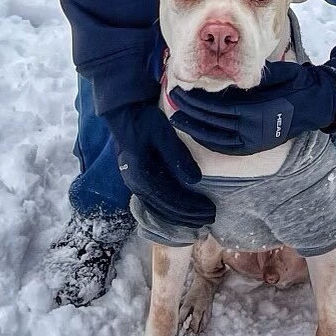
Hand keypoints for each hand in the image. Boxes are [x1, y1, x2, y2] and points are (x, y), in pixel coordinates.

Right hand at [104, 100, 215, 227]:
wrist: (124, 115)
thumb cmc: (144, 122)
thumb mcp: (163, 134)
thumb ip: (178, 157)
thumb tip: (196, 180)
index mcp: (141, 174)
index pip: (170, 198)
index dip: (191, 207)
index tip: (209, 210)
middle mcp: (135, 184)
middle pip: (164, 208)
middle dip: (188, 215)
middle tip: (210, 217)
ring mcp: (134, 185)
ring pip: (158, 209)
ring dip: (180, 217)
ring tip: (199, 220)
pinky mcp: (137, 182)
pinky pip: (153, 204)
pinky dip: (169, 211)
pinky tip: (181, 214)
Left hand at [169, 61, 335, 155]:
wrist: (318, 104)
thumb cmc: (296, 84)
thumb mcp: (272, 75)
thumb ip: (247, 79)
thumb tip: (220, 75)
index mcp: (256, 111)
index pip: (217, 107)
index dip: (197, 99)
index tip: (182, 88)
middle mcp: (253, 131)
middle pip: (212, 121)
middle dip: (190, 110)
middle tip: (175, 98)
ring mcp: (254, 142)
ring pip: (215, 137)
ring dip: (194, 127)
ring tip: (178, 116)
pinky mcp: (255, 147)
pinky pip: (225, 147)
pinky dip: (208, 139)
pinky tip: (197, 131)